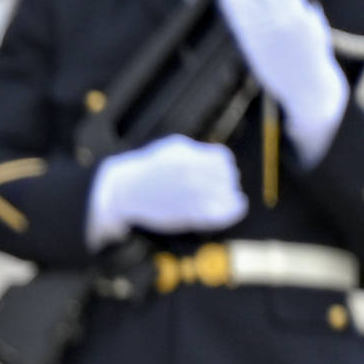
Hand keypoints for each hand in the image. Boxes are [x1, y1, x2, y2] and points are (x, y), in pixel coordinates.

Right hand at [84, 134, 247, 243]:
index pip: (223, 159)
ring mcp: (190, 195)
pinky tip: (238, 208)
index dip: (227, 166)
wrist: (125, 191)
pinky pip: (219, 214)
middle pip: (227, 177)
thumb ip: (196, 151)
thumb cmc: (148, 169)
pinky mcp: (188, 214)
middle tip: (225, 188)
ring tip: (232, 199)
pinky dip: (232, 211)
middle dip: (228, 182)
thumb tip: (220, 158)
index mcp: (188, 157)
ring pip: (227, 195)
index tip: (223, 173)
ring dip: (232, 196)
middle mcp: (191, 175)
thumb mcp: (171, 149)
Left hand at [215, 0, 349, 160]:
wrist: (309, 90)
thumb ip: (307, 14)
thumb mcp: (316, 31)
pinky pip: (241, 21)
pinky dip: (233, 5)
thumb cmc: (313, 60)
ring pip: (249, 1)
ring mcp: (268, 33)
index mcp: (301, 13)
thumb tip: (304, 1)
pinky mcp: (255, 47)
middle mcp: (284, 20)